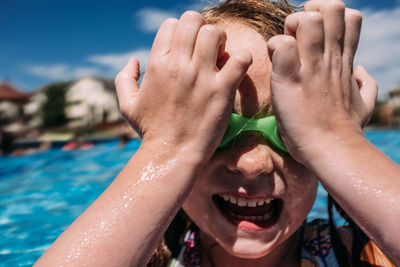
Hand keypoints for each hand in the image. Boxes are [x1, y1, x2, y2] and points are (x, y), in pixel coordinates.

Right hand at [115, 11, 251, 159]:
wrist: (170, 155)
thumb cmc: (150, 132)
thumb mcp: (127, 105)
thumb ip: (124, 78)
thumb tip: (133, 60)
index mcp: (156, 64)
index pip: (172, 24)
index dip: (181, 32)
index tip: (187, 49)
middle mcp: (178, 65)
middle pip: (194, 20)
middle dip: (202, 29)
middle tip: (207, 48)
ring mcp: (201, 77)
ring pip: (215, 33)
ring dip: (221, 41)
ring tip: (220, 57)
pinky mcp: (222, 91)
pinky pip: (239, 59)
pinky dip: (240, 60)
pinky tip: (234, 71)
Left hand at [267, 0, 376, 162]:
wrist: (332, 149)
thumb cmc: (345, 129)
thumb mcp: (364, 103)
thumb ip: (366, 84)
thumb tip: (361, 70)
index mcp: (344, 61)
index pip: (348, 17)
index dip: (329, 17)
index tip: (313, 36)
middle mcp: (330, 58)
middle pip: (329, 9)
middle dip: (309, 14)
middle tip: (296, 37)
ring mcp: (311, 66)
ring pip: (306, 20)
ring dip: (290, 28)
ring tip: (284, 48)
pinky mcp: (289, 78)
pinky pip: (281, 45)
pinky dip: (274, 47)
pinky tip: (273, 61)